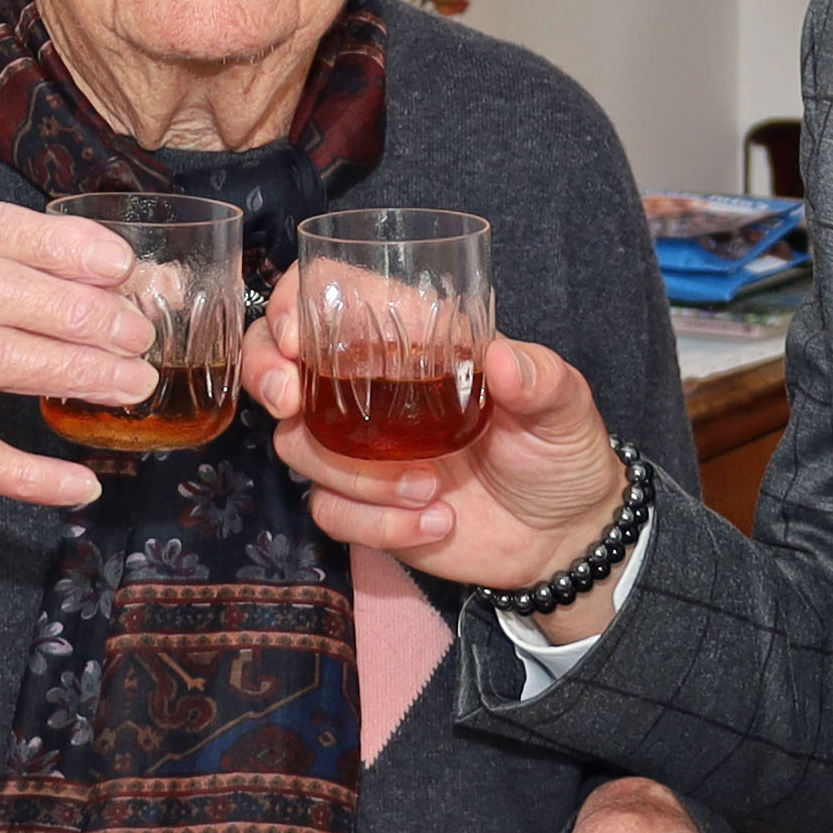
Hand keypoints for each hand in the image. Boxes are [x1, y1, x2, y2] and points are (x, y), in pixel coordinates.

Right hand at [243, 287, 631, 610]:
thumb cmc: (561, 452)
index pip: (332, 297)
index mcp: (415, 344)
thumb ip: (540, 379)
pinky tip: (436, 524)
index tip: (293, 335)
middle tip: (291, 402)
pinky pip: (330, 511)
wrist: (565, 536)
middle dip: (266, 376)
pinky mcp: (364, 508)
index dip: (294, 304)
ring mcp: (363, 450)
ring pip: (299, 446)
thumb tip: (503, 358)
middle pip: (280, 365)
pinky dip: (379, 524)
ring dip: (356, 473)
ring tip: (430, 487)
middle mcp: (374, 391)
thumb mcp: (565, 407)